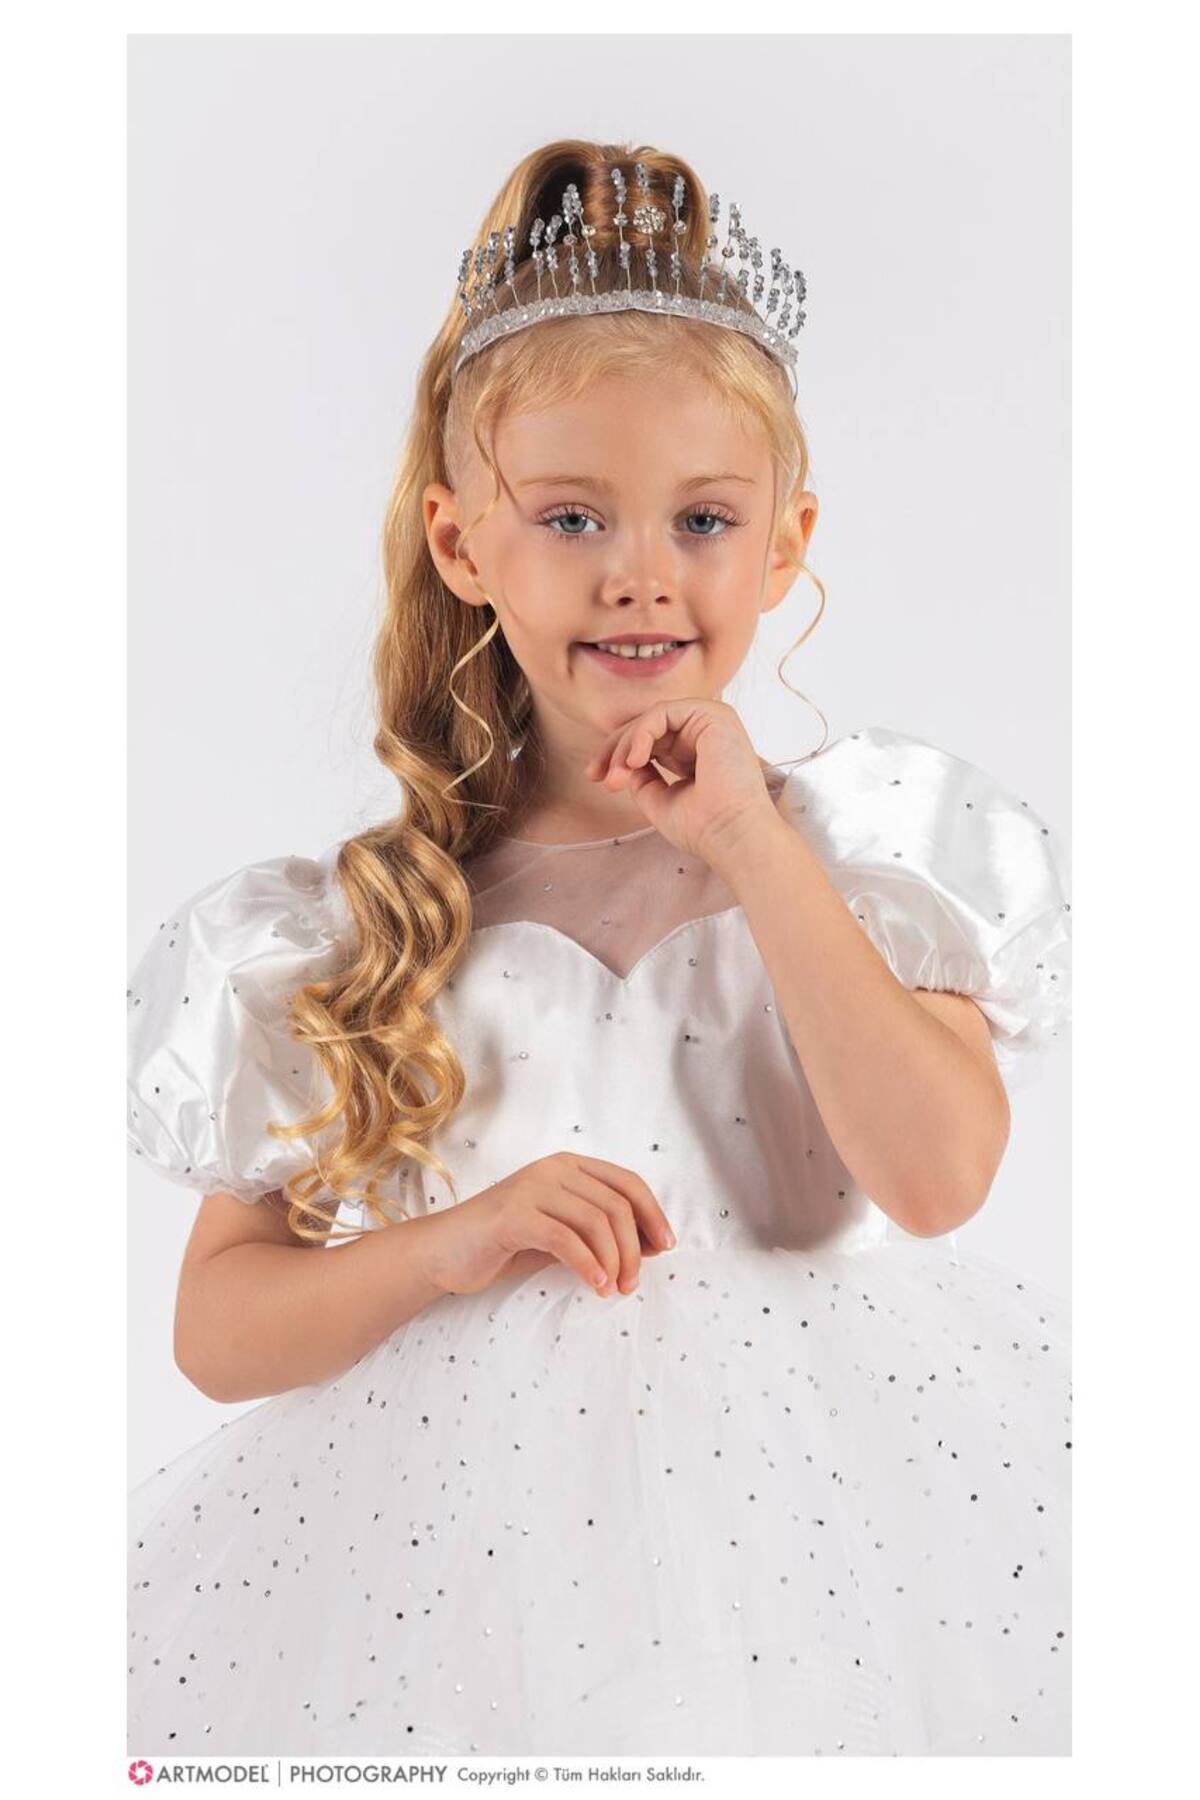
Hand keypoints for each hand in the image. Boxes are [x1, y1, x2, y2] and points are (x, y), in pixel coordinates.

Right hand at [418, 1152, 676, 1299]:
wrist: (444, 1252)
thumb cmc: (505, 1244)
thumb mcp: (561, 1233)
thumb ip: (598, 1232)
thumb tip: (651, 1243)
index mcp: (568, 1166)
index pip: (628, 1183)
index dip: (653, 1214)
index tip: (666, 1247)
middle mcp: (553, 1169)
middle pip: (616, 1205)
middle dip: (634, 1248)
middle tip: (632, 1283)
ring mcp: (531, 1188)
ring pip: (596, 1220)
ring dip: (614, 1260)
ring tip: (614, 1288)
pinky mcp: (513, 1215)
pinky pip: (565, 1238)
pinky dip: (588, 1265)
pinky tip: (595, 1286)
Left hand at [583, 697, 784, 869]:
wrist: (731, 837)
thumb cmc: (703, 828)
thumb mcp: (659, 799)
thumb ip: (642, 776)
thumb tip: (624, 761)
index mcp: (697, 753)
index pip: (651, 742)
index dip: (618, 756)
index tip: (595, 778)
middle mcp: (706, 733)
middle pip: (648, 728)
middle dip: (615, 750)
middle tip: (598, 777)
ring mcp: (711, 721)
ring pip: (651, 719)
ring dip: (625, 746)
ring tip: (616, 777)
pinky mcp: (714, 714)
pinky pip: (662, 713)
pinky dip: (641, 734)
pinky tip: (634, 760)